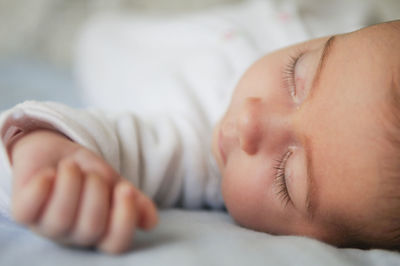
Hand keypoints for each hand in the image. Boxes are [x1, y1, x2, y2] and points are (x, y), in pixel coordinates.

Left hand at [10, 130, 157, 253]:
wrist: (57, 152)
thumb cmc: (88, 173)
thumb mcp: (115, 183)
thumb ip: (134, 200)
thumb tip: (151, 222)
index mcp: (100, 230)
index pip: (116, 243)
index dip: (124, 219)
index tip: (126, 190)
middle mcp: (74, 234)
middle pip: (90, 229)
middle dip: (96, 193)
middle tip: (92, 173)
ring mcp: (47, 226)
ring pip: (60, 219)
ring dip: (70, 184)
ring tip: (70, 167)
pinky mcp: (23, 212)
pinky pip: (28, 209)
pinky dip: (41, 187)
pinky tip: (49, 174)